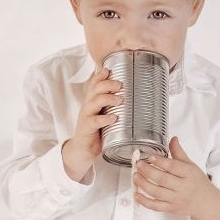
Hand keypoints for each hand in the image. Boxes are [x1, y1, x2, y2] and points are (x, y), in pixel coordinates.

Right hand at [62, 66, 122, 180]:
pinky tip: (113, 118)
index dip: (100, 75)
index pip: (95, 84)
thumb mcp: (105, 116)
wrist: (82, 150)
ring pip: (94, 102)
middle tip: (120, 84)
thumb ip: (115, 108)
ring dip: (107, 98)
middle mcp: (88, 106)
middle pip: (95, 89)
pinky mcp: (86, 129)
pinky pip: (94, 121)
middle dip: (107, 84)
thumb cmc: (97, 132)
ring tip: (119, 99)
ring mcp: (86, 117)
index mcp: (92, 101)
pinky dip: (104, 119)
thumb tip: (137, 100)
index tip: (110, 69)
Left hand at [133, 136, 219, 219]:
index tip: (150, 156)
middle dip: (147, 171)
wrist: (206, 202)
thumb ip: (179, 152)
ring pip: (157, 193)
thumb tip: (173, 139)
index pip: (173, 167)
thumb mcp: (191, 165)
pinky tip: (137, 195)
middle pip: (162, 179)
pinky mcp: (171, 208)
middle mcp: (182, 187)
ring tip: (135, 176)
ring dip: (143, 184)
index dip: (160, 161)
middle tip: (139, 165)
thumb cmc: (197, 182)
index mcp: (188, 174)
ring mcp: (176, 199)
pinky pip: (156, 206)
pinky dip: (145, 201)